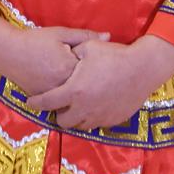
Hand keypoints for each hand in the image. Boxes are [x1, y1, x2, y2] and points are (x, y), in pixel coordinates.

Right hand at [0, 13, 109, 97]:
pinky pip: (59, 104)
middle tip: (104, 85)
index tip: (107, 67)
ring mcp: (50, 95)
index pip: (92, 73)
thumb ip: (85, 36)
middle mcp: (60, 85)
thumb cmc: (36, 40)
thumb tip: (108, 36)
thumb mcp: (61, 33)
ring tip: (92, 94)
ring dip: (81, 98)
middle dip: (93, 88)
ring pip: (72, 101)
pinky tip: (75, 97)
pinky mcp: (42, 99)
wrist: (8, 52)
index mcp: (68, 68)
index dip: (99, 70)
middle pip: (84, 91)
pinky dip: (67, 101)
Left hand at [26, 35, 173, 129]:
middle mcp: (84, 108)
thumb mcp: (89, 48)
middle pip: (62, 121)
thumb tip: (64, 54)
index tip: (30, 102)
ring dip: (75, 117)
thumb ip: (73, 51)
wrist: (142, 68)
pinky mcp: (112, 121)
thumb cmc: (114, 55)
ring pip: (79, 125)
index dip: (36, 103)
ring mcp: (99, 117)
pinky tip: (94, 104)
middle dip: (58, 113)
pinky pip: (96, 124)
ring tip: (77, 104)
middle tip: (60, 103)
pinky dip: (91, 117)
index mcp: (74, 90)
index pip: (47, 102)